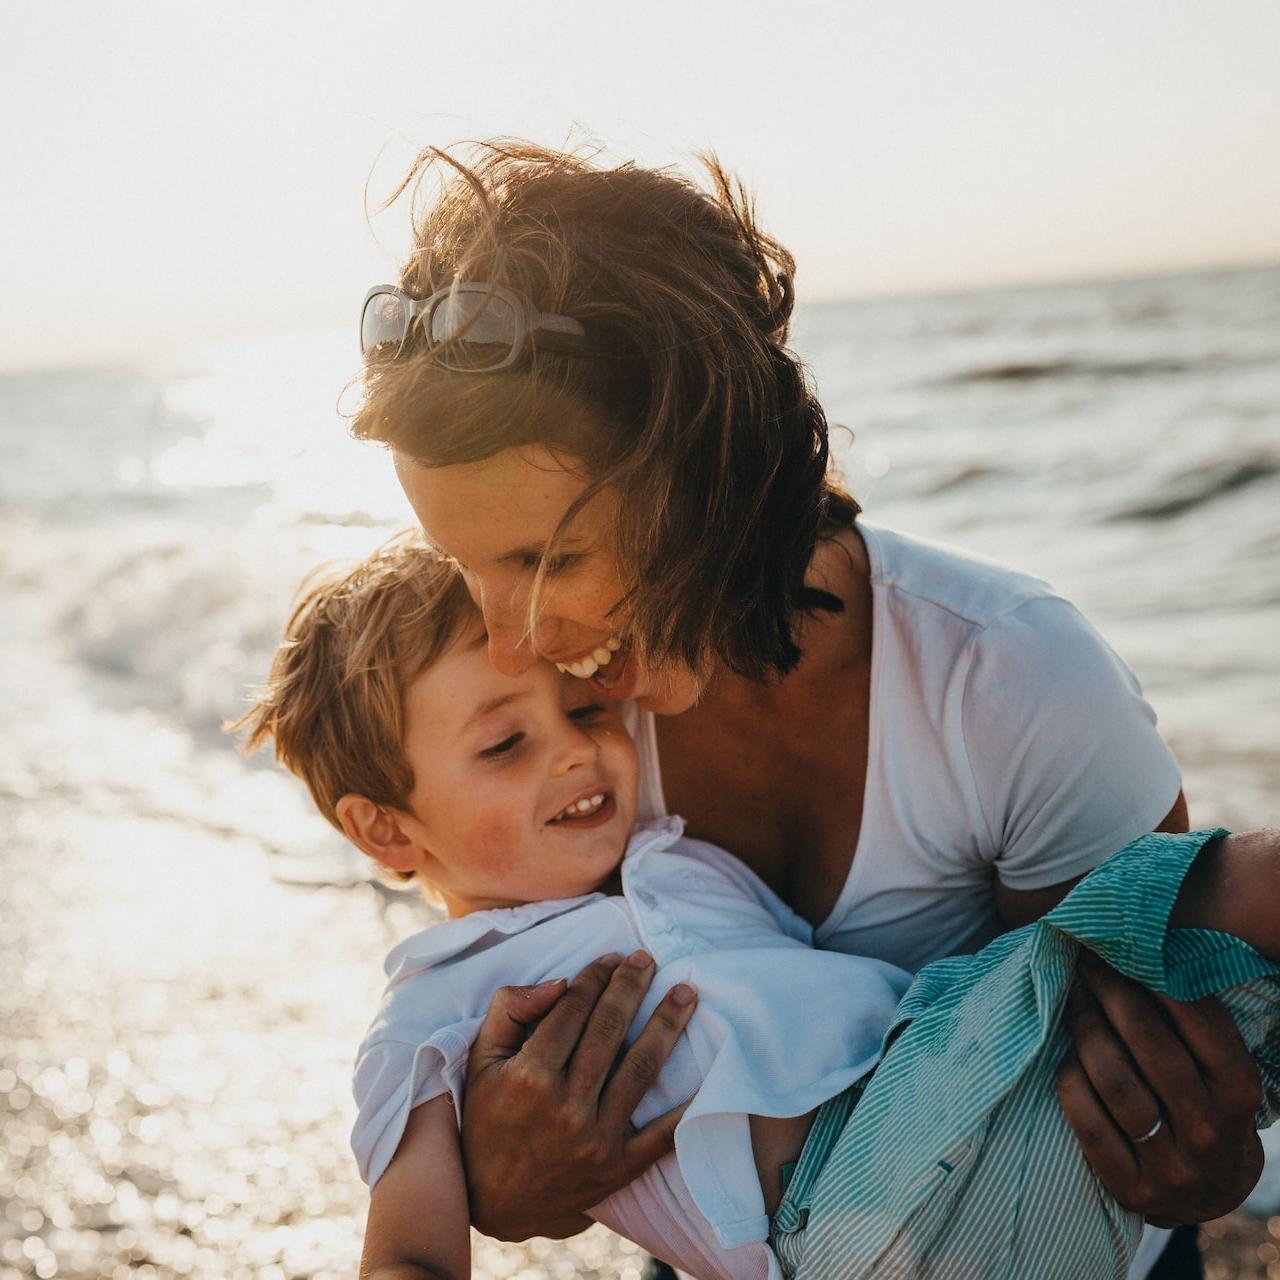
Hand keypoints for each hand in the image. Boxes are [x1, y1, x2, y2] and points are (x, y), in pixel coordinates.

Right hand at [461, 951, 696, 1241]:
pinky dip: (686, 1106)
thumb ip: (511, 1011)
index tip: (611, 958)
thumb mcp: (480, 1060)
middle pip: (610, 1030)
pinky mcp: (618, 1169)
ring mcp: (595, 1139)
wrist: (492, 1203)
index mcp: (530, 1076)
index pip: (573, 1010)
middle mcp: (565, 1106)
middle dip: (632, 987)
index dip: (595, 977)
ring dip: (667, 1024)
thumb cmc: (486, 1120)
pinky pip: (662, 1135)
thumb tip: (560, 982)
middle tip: (648, 959)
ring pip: (641, 1068)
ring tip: (686, 994)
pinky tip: (706, 1074)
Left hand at [1056, 952, 1263, 1225]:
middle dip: (1110, 991)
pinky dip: (1070, 1080)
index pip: (1196, 1017)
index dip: (1150, 974)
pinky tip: (1066, 1056)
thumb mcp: (1220, 1071)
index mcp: (1238, 1089)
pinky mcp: (1131, 1187)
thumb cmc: (1205, 1108)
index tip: (1118, 947)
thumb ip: (1192, 1025)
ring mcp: (1171, 1164)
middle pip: (1147, 1042)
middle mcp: (1209, 1128)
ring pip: (1113, 1080)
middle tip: (1085, 963)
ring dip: (1085, 1029)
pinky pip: (1086, 1121)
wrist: (1208, 1194)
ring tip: (1073, 1000)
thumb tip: (1141, 952)